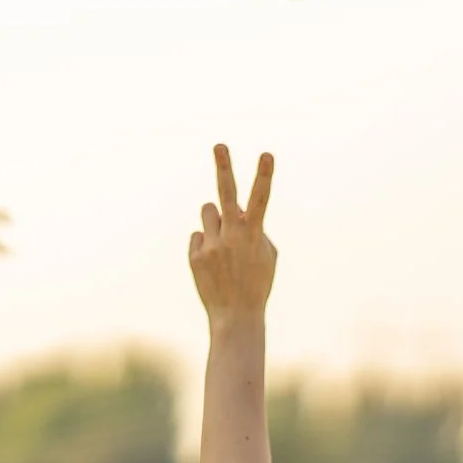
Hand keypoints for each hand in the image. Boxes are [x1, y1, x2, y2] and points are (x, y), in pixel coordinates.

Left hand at [188, 144, 275, 330]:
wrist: (236, 317)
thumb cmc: (257, 283)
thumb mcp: (266, 255)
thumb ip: (254, 227)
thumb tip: (236, 207)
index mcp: (253, 235)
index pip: (260, 200)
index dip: (264, 175)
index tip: (267, 154)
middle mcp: (231, 236)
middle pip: (225, 194)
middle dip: (224, 167)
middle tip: (219, 145)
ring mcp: (211, 245)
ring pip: (208, 212)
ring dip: (215, 219)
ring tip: (223, 242)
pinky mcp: (195, 256)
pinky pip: (198, 236)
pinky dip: (205, 245)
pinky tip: (213, 264)